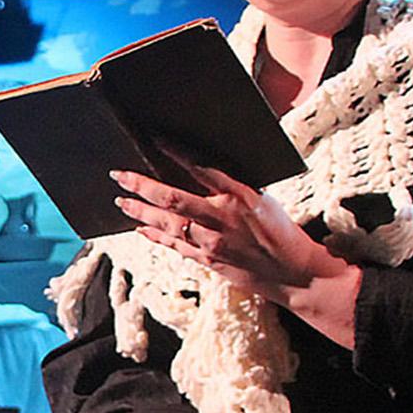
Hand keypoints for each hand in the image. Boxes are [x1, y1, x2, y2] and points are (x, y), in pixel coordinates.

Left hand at [112, 165, 338, 297]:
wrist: (293, 273)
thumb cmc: (281, 231)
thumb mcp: (263, 200)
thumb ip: (232, 187)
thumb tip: (200, 169)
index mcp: (240, 196)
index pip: (202, 168)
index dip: (176, 153)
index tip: (156, 139)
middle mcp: (222, 219)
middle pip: (173, 199)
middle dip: (141, 186)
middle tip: (119, 175)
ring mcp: (212, 243)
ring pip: (167, 225)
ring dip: (140, 212)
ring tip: (121, 202)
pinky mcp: (207, 261)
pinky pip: (174, 246)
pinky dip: (155, 235)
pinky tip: (139, 228)